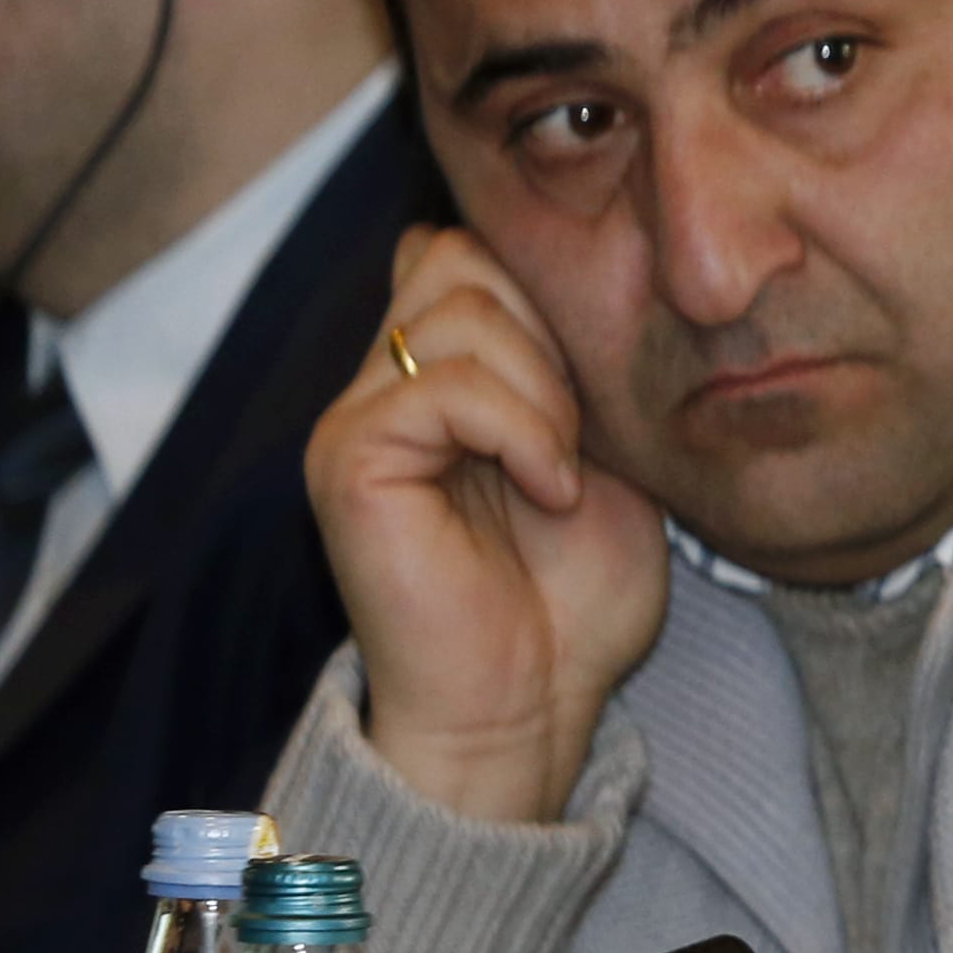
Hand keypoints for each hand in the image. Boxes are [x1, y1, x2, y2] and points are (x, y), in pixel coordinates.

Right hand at [307, 227, 666, 824]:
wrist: (530, 706)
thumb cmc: (572, 600)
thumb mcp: (604, 453)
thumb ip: (575, 365)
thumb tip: (582, 266)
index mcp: (438, 377)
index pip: (466, 247)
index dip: (544, 289)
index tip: (593, 387)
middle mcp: (384, 385)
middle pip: (459, 255)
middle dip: (549, 329)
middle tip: (577, 433)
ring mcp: (358, 418)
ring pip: (459, 306)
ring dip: (545, 388)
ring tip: (561, 471)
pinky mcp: (348, 458)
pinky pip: (446, 385)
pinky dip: (523, 429)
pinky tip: (549, 490)